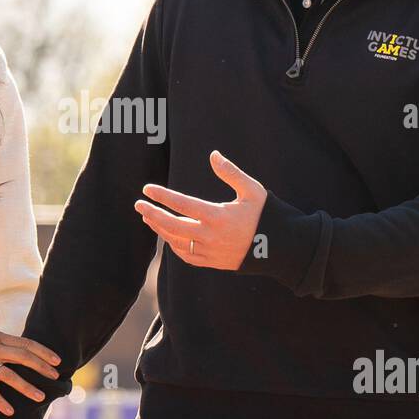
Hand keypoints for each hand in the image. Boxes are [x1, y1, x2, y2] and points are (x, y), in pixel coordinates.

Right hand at [0, 323, 60, 416]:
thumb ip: (1, 342)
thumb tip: (18, 350)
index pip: (27, 343)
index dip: (44, 352)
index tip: (57, 360)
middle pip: (24, 357)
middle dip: (42, 368)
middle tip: (55, 377)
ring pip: (10, 376)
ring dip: (27, 388)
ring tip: (40, 398)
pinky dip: (1, 402)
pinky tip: (10, 412)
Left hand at [134, 149, 266, 269]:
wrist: (280, 248)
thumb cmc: (267, 215)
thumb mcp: (252, 190)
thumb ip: (231, 173)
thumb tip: (213, 155)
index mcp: (218, 216)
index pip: (182, 204)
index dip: (162, 196)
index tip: (147, 189)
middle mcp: (210, 236)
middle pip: (172, 226)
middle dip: (152, 215)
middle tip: (138, 205)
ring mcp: (210, 252)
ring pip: (176, 242)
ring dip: (160, 229)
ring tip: (149, 218)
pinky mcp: (212, 262)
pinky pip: (186, 256)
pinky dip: (173, 245)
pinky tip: (167, 235)